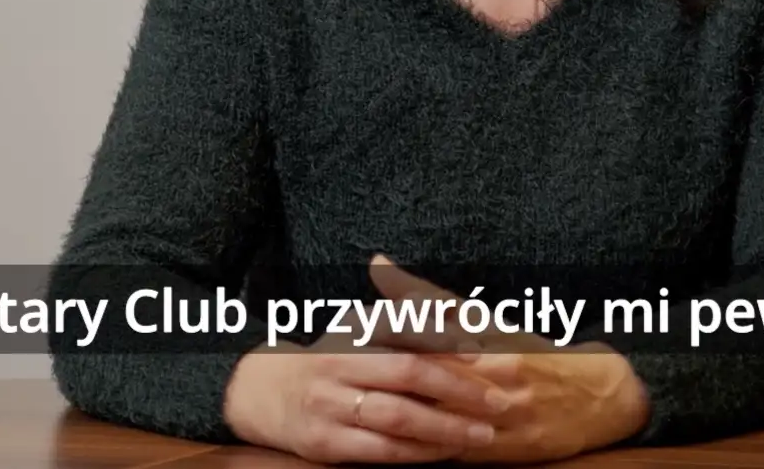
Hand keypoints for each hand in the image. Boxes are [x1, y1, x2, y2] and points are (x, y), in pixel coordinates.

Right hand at [222, 326, 512, 463]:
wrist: (266, 394)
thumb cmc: (330, 359)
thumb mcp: (359, 330)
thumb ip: (406, 319)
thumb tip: (460, 311)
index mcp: (350, 332)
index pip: (403, 328)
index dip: (443, 339)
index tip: (483, 350)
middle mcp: (337, 365)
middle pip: (407, 374)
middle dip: (457, 389)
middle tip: (497, 401)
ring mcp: (329, 406)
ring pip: (397, 418)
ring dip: (446, 428)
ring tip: (482, 434)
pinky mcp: (325, 444)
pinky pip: (381, 451)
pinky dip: (419, 453)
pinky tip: (447, 452)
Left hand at [368, 257, 651, 462]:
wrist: (596, 399)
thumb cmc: (535, 353)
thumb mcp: (487, 319)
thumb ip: (430, 298)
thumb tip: (379, 266)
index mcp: (489, 346)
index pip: (426, 340)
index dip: (386, 339)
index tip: (346, 336)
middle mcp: (495, 384)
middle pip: (428, 382)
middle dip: (385, 380)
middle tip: (340, 376)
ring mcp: (498, 422)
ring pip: (437, 422)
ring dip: (397, 417)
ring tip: (356, 410)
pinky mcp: (502, 454)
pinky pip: (451, 452)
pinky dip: (420, 448)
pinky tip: (389, 442)